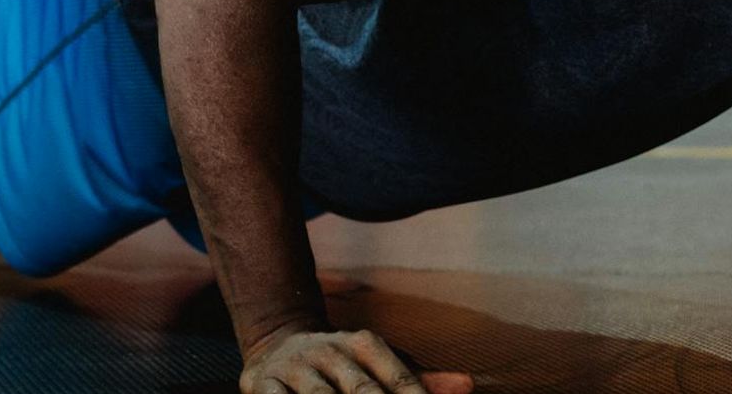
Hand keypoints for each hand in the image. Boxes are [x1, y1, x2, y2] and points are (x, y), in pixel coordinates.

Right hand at [241, 325, 474, 393]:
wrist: (276, 341)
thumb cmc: (343, 365)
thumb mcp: (377, 364)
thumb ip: (419, 381)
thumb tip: (468, 385)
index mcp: (363, 344)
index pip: (398, 379)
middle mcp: (331, 351)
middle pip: (362, 392)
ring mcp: (297, 367)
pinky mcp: (263, 383)